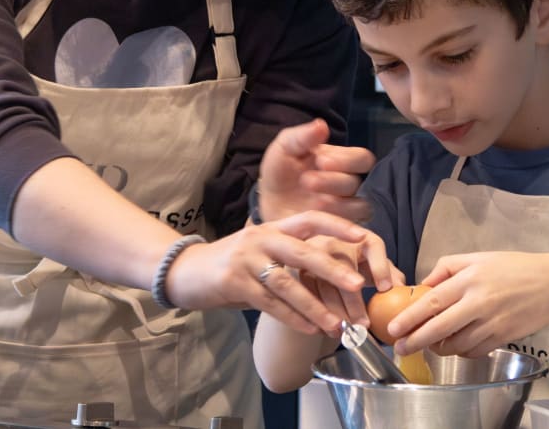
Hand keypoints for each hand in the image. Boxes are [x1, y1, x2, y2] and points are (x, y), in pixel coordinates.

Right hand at [165, 210, 381, 333]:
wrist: (185, 270)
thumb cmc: (231, 263)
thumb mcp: (260, 250)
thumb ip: (288, 256)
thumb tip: (330, 269)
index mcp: (272, 227)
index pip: (310, 219)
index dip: (337, 226)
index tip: (363, 237)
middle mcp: (261, 239)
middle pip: (303, 253)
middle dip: (333, 270)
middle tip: (358, 285)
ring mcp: (246, 259)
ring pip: (287, 284)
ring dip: (314, 306)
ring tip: (336, 324)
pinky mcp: (233, 282)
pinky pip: (269, 303)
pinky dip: (291, 318)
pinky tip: (309, 329)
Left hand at [258, 119, 375, 222]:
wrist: (268, 206)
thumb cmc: (280, 174)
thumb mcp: (284, 150)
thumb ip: (301, 136)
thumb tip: (322, 125)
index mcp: (340, 161)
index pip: (362, 158)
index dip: (346, 159)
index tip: (320, 160)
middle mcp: (348, 184)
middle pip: (358, 182)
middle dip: (333, 181)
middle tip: (308, 181)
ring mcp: (346, 208)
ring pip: (359, 206)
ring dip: (337, 202)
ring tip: (313, 202)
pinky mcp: (340, 229)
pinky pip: (351, 228)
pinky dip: (337, 221)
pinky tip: (316, 217)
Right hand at [298, 232, 402, 335]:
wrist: (318, 258)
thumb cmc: (354, 262)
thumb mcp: (371, 265)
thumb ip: (389, 274)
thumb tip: (401, 291)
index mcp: (359, 237)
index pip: (373, 245)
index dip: (380, 266)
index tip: (385, 289)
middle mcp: (333, 240)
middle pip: (344, 268)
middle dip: (354, 300)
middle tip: (364, 324)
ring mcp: (312, 254)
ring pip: (322, 284)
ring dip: (334, 311)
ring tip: (346, 330)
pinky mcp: (296, 270)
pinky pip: (305, 293)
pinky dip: (315, 313)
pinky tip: (325, 329)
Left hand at [387, 251, 548, 357]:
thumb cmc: (514, 267)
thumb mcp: (478, 257)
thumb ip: (447, 266)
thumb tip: (423, 284)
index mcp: (470, 279)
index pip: (433, 301)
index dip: (411, 317)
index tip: (394, 328)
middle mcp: (479, 303)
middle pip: (439, 328)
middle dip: (416, 340)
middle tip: (400, 347)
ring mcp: (492, 323)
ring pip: (456, 344)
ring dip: (438, 347)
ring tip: (429, 343)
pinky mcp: (503, 337)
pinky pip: (474, 351)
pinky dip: (461, 351)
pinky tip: (455, 345)